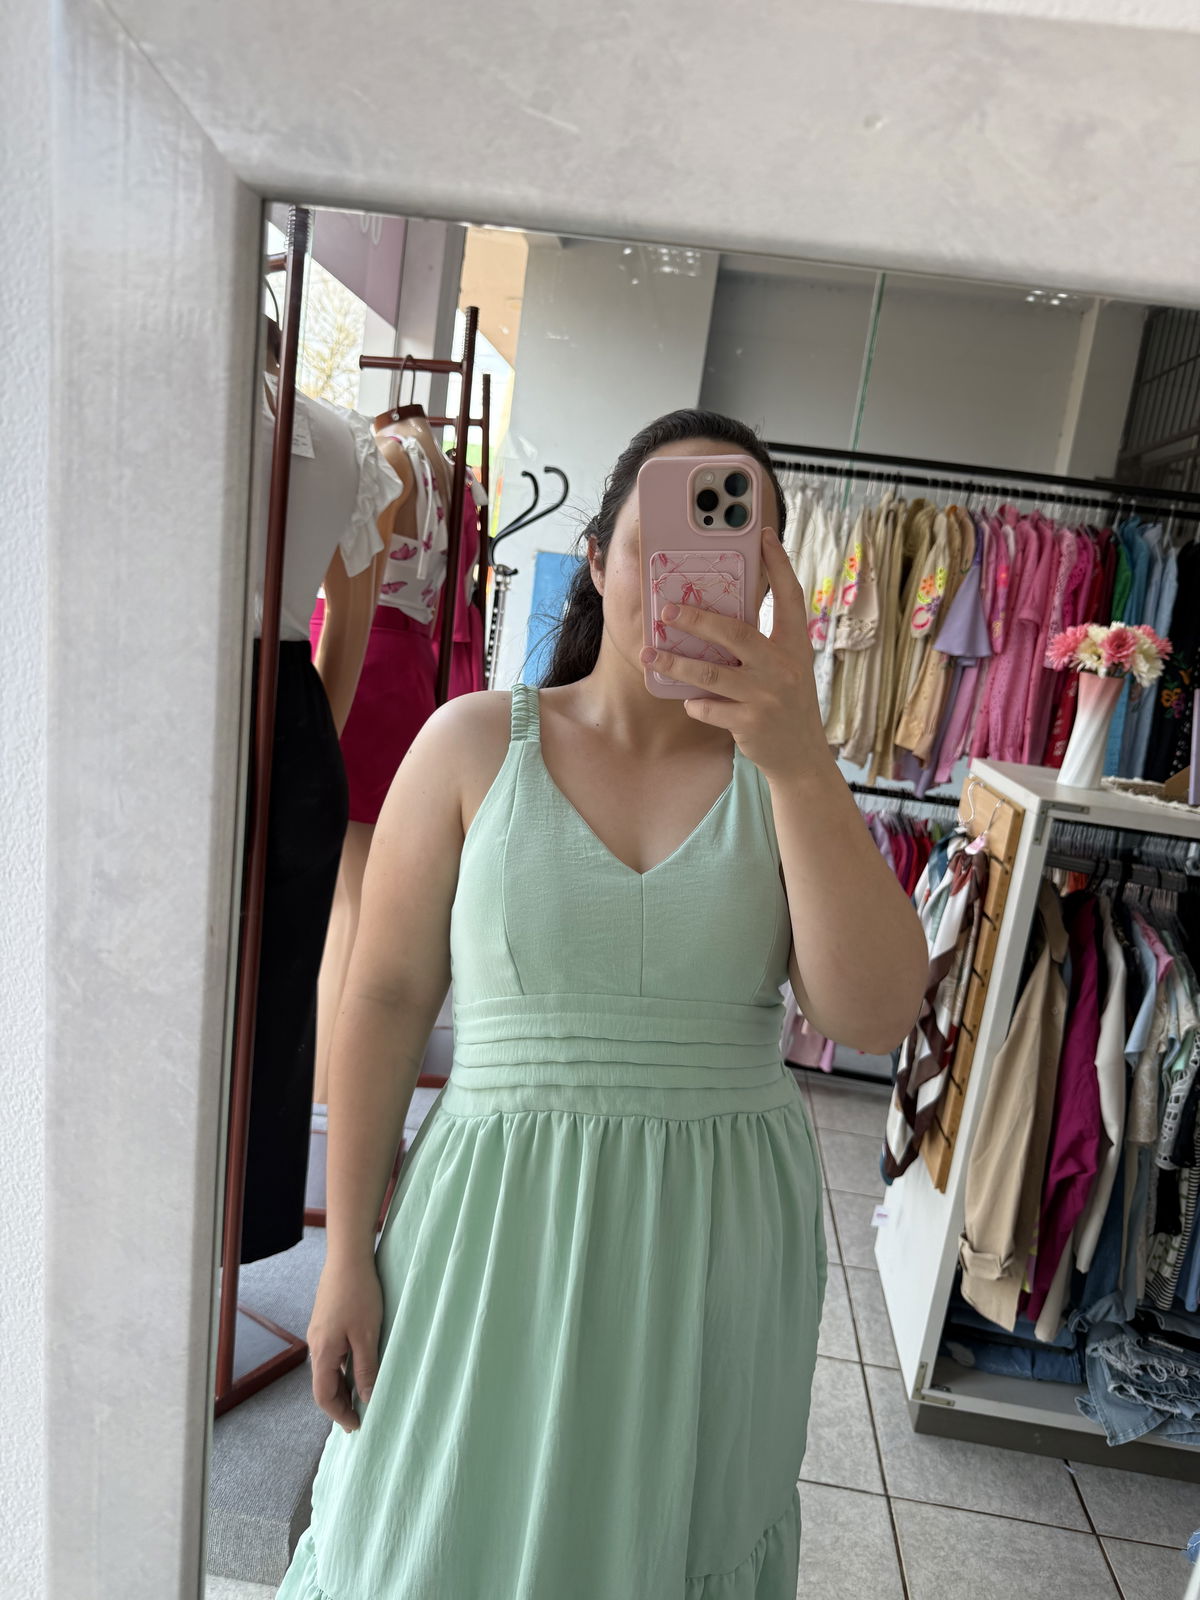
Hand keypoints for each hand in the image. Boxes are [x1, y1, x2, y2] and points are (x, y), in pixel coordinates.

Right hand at [307, 1256, 383, 1432]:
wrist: (348, 1257)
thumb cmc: (359, 1294)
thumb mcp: (367, 1335)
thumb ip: (366, 1369)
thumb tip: (367, 1399)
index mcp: (323, 1352)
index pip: (324, 1396)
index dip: (339, 1414)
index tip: (356, 1426)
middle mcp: (316, 1344)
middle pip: (323, 1384)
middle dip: (340, 1403)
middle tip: (359, 1416)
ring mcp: (319, 1331)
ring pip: (328, 1368)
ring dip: (342, 1385)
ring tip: (361, 1395)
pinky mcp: (325, 1320)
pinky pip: (331, 1353)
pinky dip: (342, 1367)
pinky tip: (358, 1365)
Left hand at [639, 526, 825, 782]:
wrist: (801, 756)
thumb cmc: (786, 703)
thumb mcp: (786, 668)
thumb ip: (763, 645)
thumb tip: (717, 616)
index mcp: (795, 646)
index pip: (790, 596)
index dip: (779, 564)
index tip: (763, 535)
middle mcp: (784, 666)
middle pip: (735, 633)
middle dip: (696, 619)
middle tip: (665, 610)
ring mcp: (767, 695)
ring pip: (710, 673)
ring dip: (675, 662)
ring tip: (649, 652)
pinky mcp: (750, 723)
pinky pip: (707, 706)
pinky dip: (694, 702)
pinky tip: (690, 701)